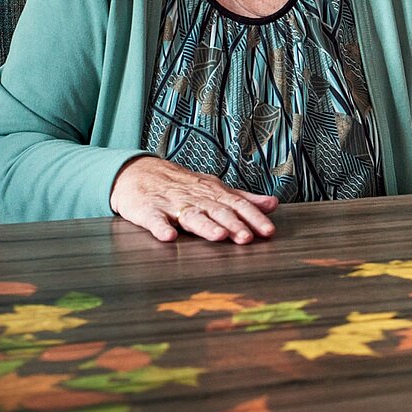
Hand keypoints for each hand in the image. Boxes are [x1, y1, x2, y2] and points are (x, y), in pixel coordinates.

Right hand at [110, 156, 278, 243]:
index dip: (254, 218)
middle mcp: (196, 199)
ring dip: (205, 226)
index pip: (238, 205)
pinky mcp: (148, 211)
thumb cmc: (182, 185)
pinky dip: (161, 228)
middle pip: (218, 211)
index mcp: (213, 194)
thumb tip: (272, 204)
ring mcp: (172, 204)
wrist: (139, 172)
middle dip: (234, 224)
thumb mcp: (214, 188)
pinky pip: (155, 220)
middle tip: (247, 238)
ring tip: (218, 236)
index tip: (269, 231)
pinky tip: (169, 236)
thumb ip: (243, 198)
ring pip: (191, 216)